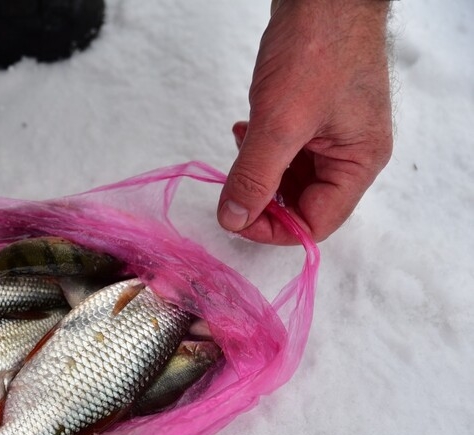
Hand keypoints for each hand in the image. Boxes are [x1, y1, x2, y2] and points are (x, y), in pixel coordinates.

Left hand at [218, 0, 392, 243]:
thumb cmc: (316, 50)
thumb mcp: (279, 124)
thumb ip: (255, 177)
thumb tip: (233, 220)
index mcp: (358, 162)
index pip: (316, 222)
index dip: (273, 228)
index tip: (235, 218)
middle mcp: (350, 154)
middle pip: (302, 203)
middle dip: (263, 198)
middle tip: (232, 183)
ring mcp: (333, 135)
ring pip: (288, 178)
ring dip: (258, 173)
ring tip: (240, 146)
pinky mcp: (313, 116)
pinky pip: (284, 151)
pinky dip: (260, 150)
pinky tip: (243, 131)